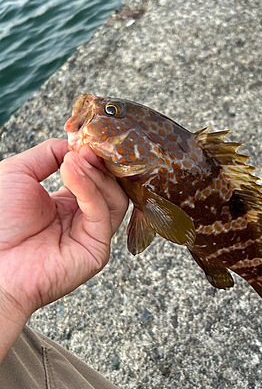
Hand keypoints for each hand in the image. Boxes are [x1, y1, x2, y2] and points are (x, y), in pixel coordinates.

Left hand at [0, 139, 127, 361]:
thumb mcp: (19, 173)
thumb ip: (48, 154)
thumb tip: (74, 143)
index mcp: (66, 204)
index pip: (95, 177)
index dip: (92, 157)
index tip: (85, 138)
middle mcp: (82, 219)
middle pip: (110, 187)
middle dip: (99, 163)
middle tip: (86, 146)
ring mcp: (91, 235)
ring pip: (114, 198)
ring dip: (96, 174)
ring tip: (76, 158)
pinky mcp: (96, 250)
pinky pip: (102, 214)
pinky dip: (90, 189)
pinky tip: (72, 172)